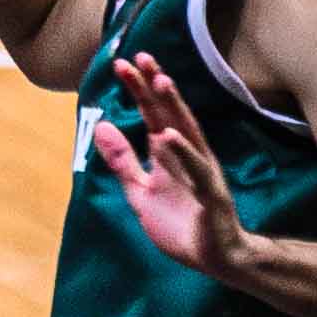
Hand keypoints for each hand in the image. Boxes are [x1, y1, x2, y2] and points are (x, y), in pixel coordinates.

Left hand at [98, 57, 247, 278]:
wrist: (216, 259)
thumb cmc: (180, 224)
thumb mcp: (140, 192)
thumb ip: (122, 161)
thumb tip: (100, 126)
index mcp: (169, 153)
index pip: (152, 114)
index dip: (139, 90)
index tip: (122, 64)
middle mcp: (188, 154)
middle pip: (169, 114)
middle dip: (154, 86)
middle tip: (139, 57)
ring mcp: (202, 171)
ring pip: (187, 132)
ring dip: (173, 107)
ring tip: (159, 80)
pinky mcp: (210, 194)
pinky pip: (196, 169)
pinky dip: (182, 152)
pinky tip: (168, 135)